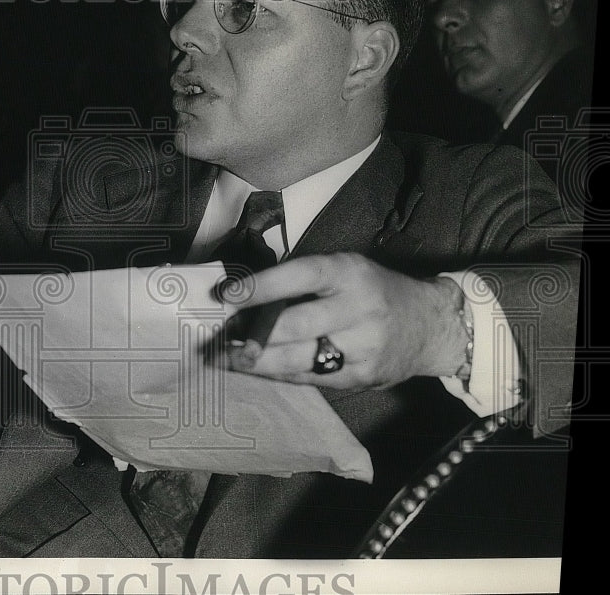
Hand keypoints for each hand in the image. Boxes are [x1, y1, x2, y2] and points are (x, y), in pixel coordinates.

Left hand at [220, 253, 467, 388]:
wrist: (430, 325)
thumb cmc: (372, 290)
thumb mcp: (344, 269)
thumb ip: (302, 280)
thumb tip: (244, 296)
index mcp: (349, 273)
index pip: (298, 277)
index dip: (259, 287)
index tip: (226, 296)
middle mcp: (357, 309)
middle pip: (293, 327)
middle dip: (250, 334)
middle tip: (217, 336)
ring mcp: (362, 347)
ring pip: (297, 359)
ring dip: (255, 362)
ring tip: (224, 358)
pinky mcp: (361, 377)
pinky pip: (309, 378)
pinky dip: (278, 374)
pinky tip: (256, 370)